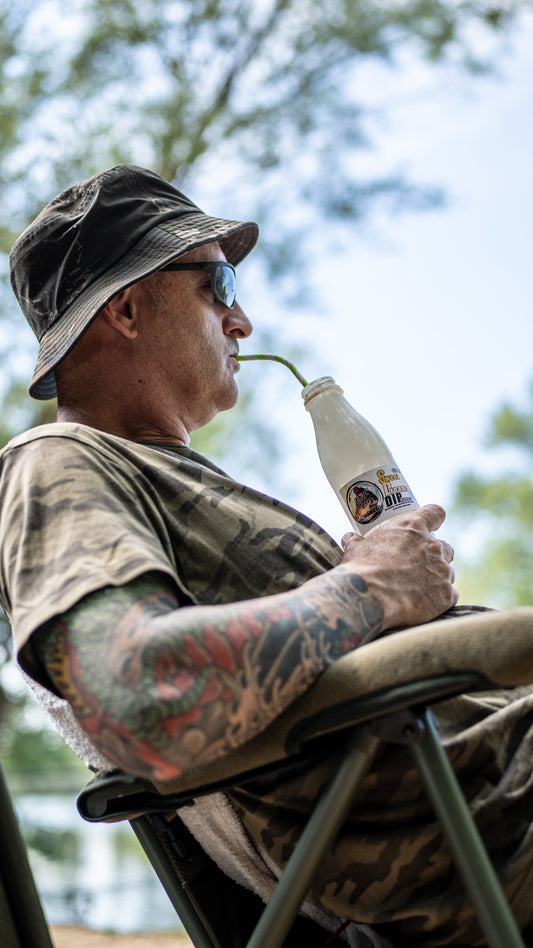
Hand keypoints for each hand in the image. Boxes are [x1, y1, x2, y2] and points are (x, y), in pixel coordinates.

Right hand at [338, 504, 457, 629]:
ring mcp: (442, 572)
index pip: (435, 513)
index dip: (434, 518)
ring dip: (436, 579)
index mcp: (413, 528)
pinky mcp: (446, 595)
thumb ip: (357, 541)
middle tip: (420, 566)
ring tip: (417, 590)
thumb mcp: (355, 549)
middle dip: (436, 556)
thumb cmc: (361, 570)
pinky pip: (448, 595)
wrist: (370, 599)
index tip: (432, 524)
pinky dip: (438, 599)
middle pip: (446, 548)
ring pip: (446, 573)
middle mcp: (433, 547)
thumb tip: (349, 537)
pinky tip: (423, 604)